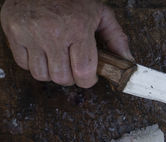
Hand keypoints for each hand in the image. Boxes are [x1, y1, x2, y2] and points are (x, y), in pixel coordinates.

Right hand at [1, 0, 132, 87]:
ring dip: (52, 72)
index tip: (89, 76)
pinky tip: (42, 51)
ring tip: (58, 58)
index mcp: (78, 28)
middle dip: (71, 77)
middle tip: (73, 65)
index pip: (83, 73)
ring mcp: (29, 32)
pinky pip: (23, 65)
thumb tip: (127, 62)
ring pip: (41, 75)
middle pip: (62, 78)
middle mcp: (52, 32)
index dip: (88, 80)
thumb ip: (116, 39)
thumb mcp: (101, 13)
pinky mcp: (12, 32)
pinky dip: (34, 63)